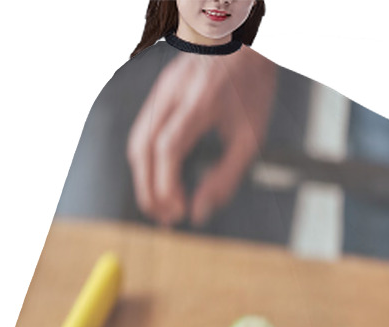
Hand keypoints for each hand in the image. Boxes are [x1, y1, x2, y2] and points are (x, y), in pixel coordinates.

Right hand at [126, 47, 277, 227]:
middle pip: (143, 148)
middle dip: (148, 190)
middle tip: (164, 219)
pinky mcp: (158, 93)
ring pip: (136, 142)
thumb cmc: (252, 92)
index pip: (168, 148)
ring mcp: (161, 91)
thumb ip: (226, 178)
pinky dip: (146, 162)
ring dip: (143, 179)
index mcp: (199, 104)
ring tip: (160, 208)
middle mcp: (173, 94)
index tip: (179, 211)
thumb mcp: (250, 139)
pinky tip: (160, 181)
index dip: (167, 184)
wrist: (245, 45)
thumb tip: (200, 213)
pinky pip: (142, 132)